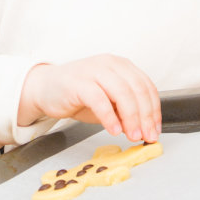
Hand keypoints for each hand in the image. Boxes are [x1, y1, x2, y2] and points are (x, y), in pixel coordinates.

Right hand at [18, 56, 160, 142]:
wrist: (45, 89)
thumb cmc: (78, 95)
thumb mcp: (108, 103)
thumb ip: (125, 112)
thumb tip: (144, 130)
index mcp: (121, 66)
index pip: (146, 87)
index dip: (154, 111)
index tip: (155, 130)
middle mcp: (109, 64)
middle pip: (137, 90)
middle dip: (145, 116)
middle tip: (147, 136)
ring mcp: (93, 70)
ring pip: (122, 93)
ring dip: (131, 117)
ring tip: (133, 136)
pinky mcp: (78, 82)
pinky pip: (99, 100)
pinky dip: (109, 117)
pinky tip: (114, 130)